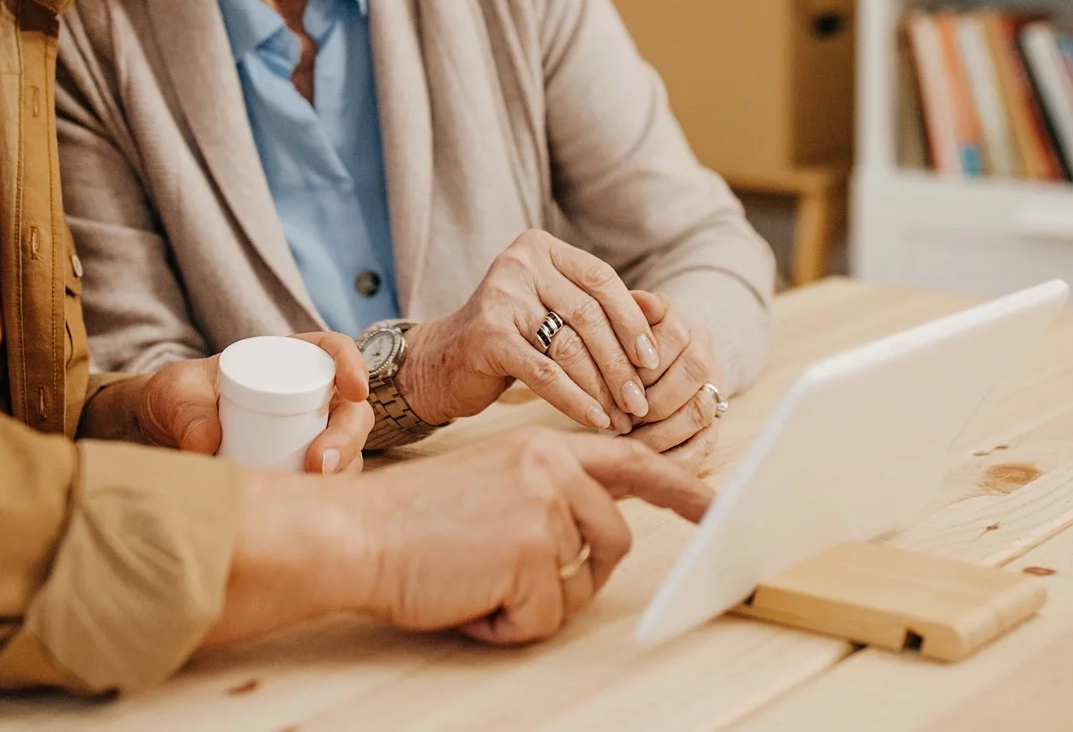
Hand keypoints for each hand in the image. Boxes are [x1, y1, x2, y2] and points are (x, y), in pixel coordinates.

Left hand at [81, 332, 373, 473]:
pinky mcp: (300, 473)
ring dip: (340, 473)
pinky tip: (303, 512)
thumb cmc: (176, 400)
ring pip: (347, 453)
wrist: (162, 439)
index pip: (333, 351)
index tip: (354, 390)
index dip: (353, 365)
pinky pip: (324, 486)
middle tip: (321, 465)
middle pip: (351, 412)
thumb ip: (187, 409)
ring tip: (308, 492)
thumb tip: (206, 442)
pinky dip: (321, 498)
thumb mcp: (175, 393)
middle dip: (347, 437)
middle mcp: (308, 399)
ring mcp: (309, 438)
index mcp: (288, 360)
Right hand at [355, 428, 714, 642]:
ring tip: (475, 581)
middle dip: (573, 578)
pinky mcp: (531, 552)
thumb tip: (595, 536)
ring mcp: (545, 508)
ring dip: (529, 603)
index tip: (719, 507)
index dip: (680, 488)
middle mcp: (553, 468)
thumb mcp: (490, 483)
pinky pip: (544, 619)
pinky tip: (466, 598)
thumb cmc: (410, 522)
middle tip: (510, 582)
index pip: (632, 461)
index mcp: (544, 446)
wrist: (353, 535)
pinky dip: (504, 626)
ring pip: (577, 587)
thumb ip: (547, 493)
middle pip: (612, 543)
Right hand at [395, 230, 658, 432]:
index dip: (632, 321)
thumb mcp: (553, 311)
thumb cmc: (508, 337)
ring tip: (623, 418)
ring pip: (569, 346)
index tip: (653, 361)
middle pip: (588, 315)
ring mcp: (500, 297)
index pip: (601, 280)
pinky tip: (595, 420)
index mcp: (540, 248)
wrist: (440, 363)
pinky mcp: (486, 336)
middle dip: (620, 363)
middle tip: (641, 402)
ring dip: (602, 387)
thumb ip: (599, 306)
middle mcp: (518, 263)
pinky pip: (545, 372)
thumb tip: (663, 312)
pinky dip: (575, 400)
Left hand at [619, 291, 722, 470]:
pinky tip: (648, 459)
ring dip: (660, 431)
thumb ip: (621, 314)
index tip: (614, 383)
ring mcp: (712, 387)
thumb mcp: (613, 324)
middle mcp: (703, 350)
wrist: (654, 362)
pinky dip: (675, 456)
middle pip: (693, 371)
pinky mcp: (713, 422)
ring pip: (699, 410)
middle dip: (652, 400)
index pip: (672, 334)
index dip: (642, 362)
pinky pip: (703, 444)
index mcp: (677, 321)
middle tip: (619, 417)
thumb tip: (638, 300)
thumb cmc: (618, 348)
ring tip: (628, 441)